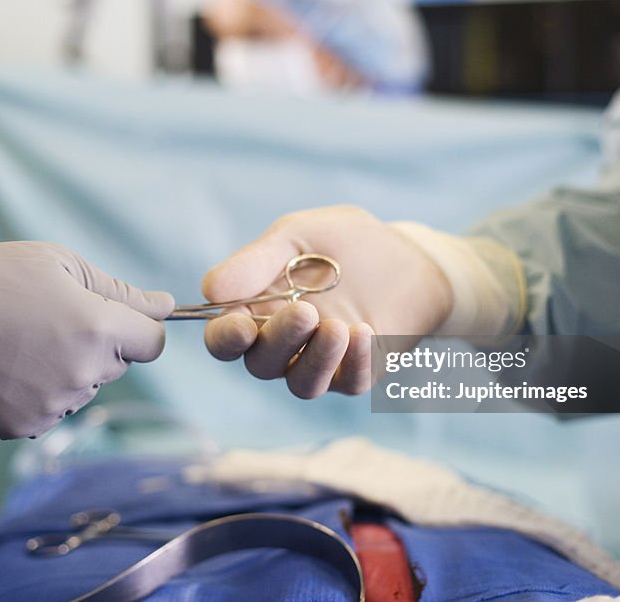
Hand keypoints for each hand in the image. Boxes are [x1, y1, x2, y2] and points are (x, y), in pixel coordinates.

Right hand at [0, 242, 173, 438]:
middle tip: (49, 320)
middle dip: (99, 344)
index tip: (111, 317)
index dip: (136, 327)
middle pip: (119, 364)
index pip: (152, 343)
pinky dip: (40, 390)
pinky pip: (53, 408)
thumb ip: (119, 290)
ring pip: (86, 387)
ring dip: (70, 368)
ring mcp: (54, 404)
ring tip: (22, 341)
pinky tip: (8, 366)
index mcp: (98, 329)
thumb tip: (168, 307)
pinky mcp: (25, 425)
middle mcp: (83, 373)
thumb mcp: (58, 264)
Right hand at [201, 206, 452, 398]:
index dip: (225, 339)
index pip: (225, 340)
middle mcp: (283, 344)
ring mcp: (321, 362)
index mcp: (256, 311)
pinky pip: (348, 383)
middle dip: (279, 340)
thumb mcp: (298, 236)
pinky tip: (364, 332)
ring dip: (315, 359)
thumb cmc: (346, 243)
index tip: (240, 324)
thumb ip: (256, 261)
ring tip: (337, 326)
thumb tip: (209, 289)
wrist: (410, 255)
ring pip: (301, 383)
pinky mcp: (358, 372)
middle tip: (305, 312)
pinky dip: (353, 363)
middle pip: (261, 363)